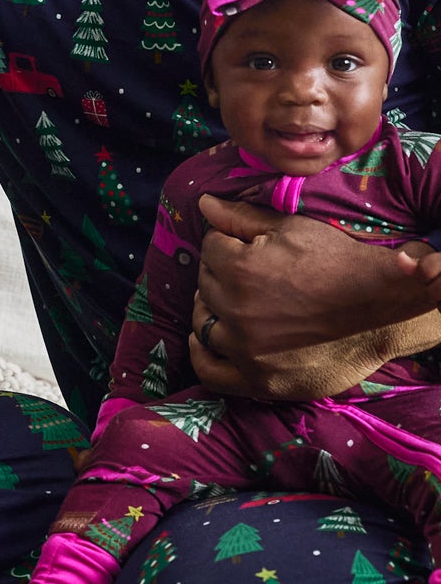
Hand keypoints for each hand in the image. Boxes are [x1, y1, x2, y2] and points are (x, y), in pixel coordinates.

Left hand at [192, 196, 437, 398]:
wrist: (381, 308)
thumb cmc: (338, 262)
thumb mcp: (292, 228)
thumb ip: (241, 217)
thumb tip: (204, 203)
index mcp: (241, 270)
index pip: (209, 249)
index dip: (225, 244)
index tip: (243, 248)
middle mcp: (238, 312)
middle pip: (205, 285)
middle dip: (220, 274)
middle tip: (245, 275)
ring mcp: (248, 350)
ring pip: (203, 324)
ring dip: (211, 310)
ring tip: (231, 303)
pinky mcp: (261, 380)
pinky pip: (211, 373)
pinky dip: (202, 355)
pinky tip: (207, 340)